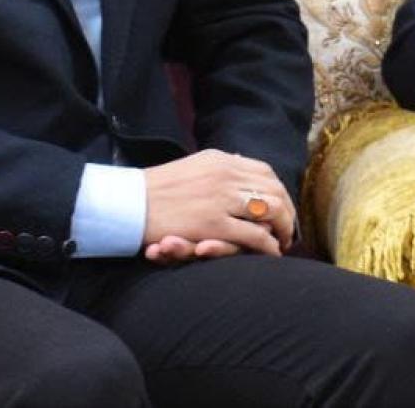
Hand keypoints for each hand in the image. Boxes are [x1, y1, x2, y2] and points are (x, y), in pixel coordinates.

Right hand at [142, 149, 294, 260]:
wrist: (127, 203)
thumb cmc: (156, 189)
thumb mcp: (194, 167)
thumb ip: (220, 168)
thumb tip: (241, 164)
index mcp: (222, 161)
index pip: (266, 173)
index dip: (279, 191)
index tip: (282, 207)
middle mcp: (227, 176)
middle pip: (275, 190)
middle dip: (286, 211)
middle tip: (287, 229)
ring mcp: (222, 200)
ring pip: (271, 211)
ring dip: (282, 228)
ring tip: (282, 242)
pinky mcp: (214, 225)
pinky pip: (254, 236)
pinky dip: (268, 246)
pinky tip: (271, 253)